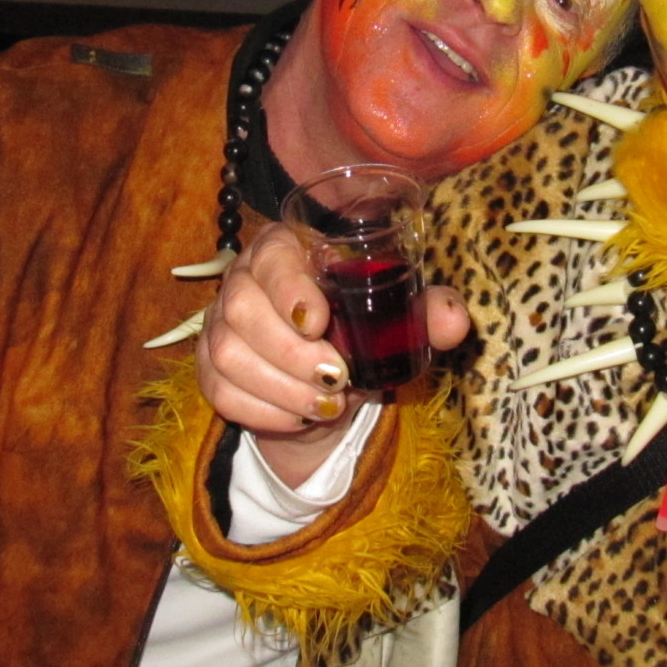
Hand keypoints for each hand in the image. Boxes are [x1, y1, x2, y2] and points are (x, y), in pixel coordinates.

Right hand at [197, 223, 467, 485]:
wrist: (329, 381)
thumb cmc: (360, 331)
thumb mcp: (397, 321)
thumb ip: (427, 314)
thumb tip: (456, 320)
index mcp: (286, 250)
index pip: (271, 256)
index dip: (287, 287)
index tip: (318, 321)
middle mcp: (242, 281)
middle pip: (240, 309)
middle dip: (290, 353)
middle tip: (337, 378)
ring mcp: (219, 326)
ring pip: (228, 355)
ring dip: (281, 388)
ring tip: (327, 404)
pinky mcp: (210, 369)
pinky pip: (220, 392)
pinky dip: (263, 411)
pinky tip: (298, 417)